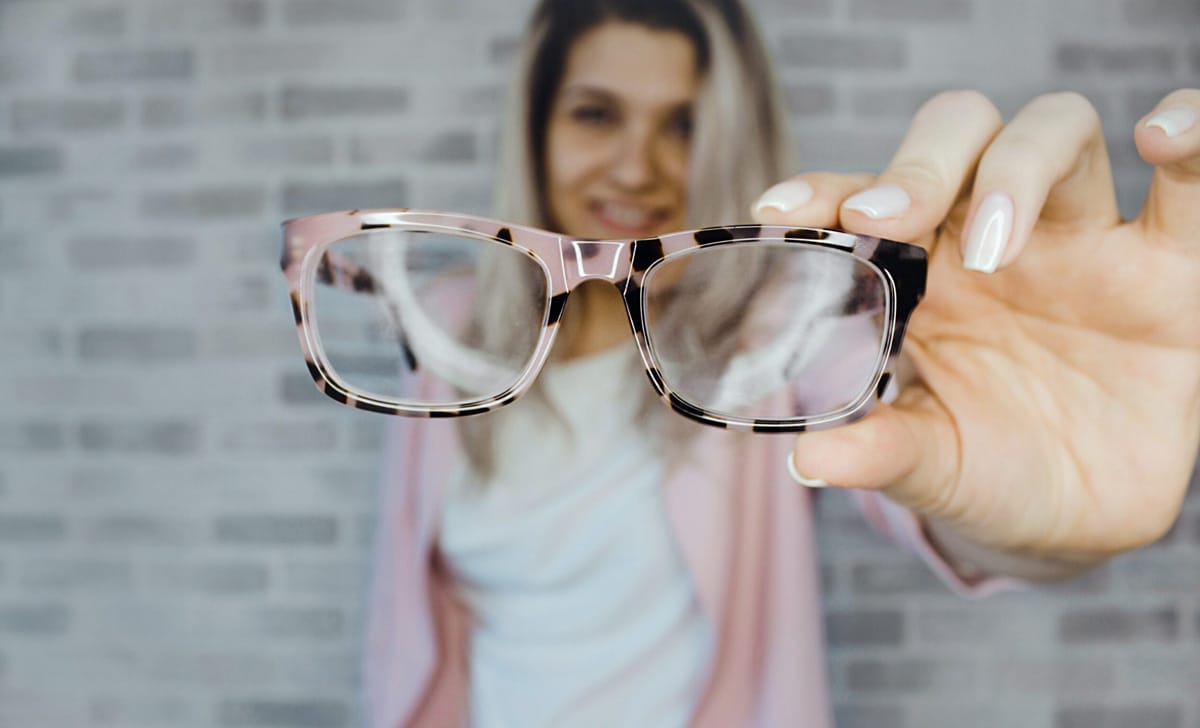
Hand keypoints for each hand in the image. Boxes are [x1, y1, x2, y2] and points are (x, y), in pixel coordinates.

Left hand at [753, 89, 1199, 567]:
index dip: (824, 190)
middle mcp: (991, 238)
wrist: (1075, 519)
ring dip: (1017, 165)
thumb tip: (808, 459)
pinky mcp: (1167, 266)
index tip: (780, 211)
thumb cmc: (983, 471)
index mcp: (918, 273)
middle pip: (957, 137)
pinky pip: (1192, 183)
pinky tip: (1163, 140)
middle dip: (917, 164)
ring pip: (1053, 131)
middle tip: (884, 222)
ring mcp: (1080, 242)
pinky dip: (1192, 135)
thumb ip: (879, 452)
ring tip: (995, 247)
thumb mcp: (928, 466)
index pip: (866, 199)